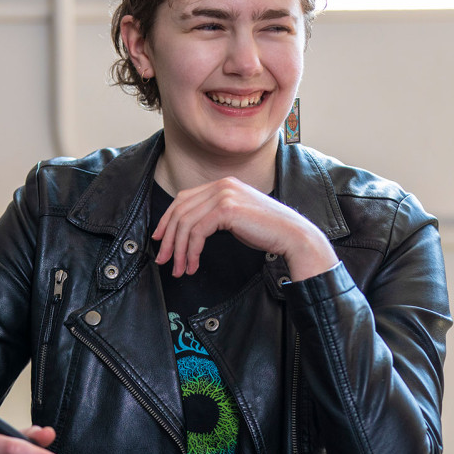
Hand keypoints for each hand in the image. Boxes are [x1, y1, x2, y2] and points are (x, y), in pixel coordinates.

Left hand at [152, 176, 337, 281]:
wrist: (292, 235)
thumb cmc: (267, 231)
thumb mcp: (236, 218)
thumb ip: (214, 216)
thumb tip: (188, 231)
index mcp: (223, 184)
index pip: (184, 199)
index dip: (167, 220)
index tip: (161, 239)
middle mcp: (222, 185)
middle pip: (180, 210)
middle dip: (168, 238)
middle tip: (164, 259)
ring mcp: (224, 194)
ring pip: (186, 223)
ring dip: (179, 250)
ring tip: (179, 268)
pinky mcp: (227, 209)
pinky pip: (197, 232)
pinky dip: (191, 251)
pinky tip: (193, 264)